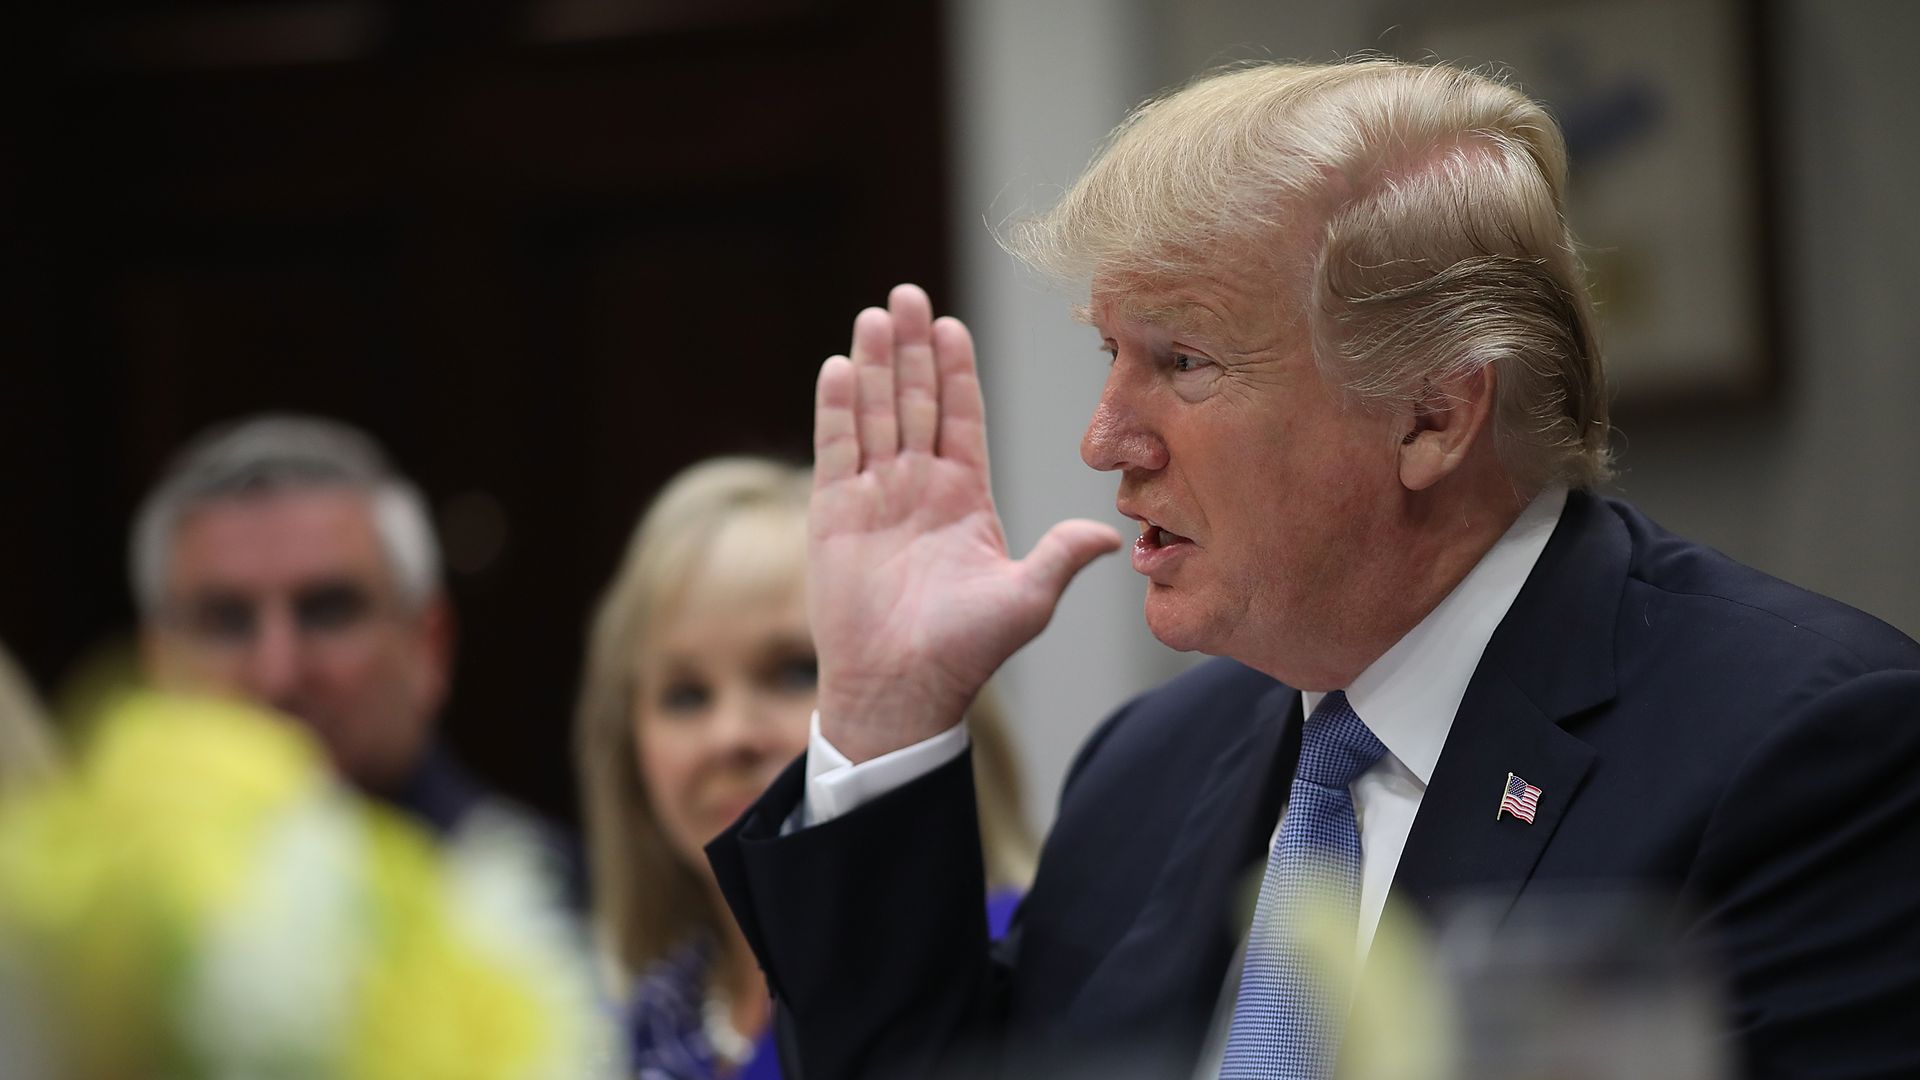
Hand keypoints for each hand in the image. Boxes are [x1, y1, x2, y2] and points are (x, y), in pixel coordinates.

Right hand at [809, 284, 1121, 761]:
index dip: (956, 371)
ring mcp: (873, 496)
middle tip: (908, 296)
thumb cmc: (965, 652)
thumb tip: (1112, 534)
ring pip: (875, 413)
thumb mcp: (1025, 599)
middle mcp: (917, 487)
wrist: (901, 690)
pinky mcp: (834, 514)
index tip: (954, 326)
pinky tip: (841, 366)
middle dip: (912, 348)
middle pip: (913, 401)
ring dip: (875, 364)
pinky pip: (836, 449)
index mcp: (963, 497)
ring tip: (876, 314)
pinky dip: (838, 408)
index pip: (961, 417)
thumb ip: (1061, 556)